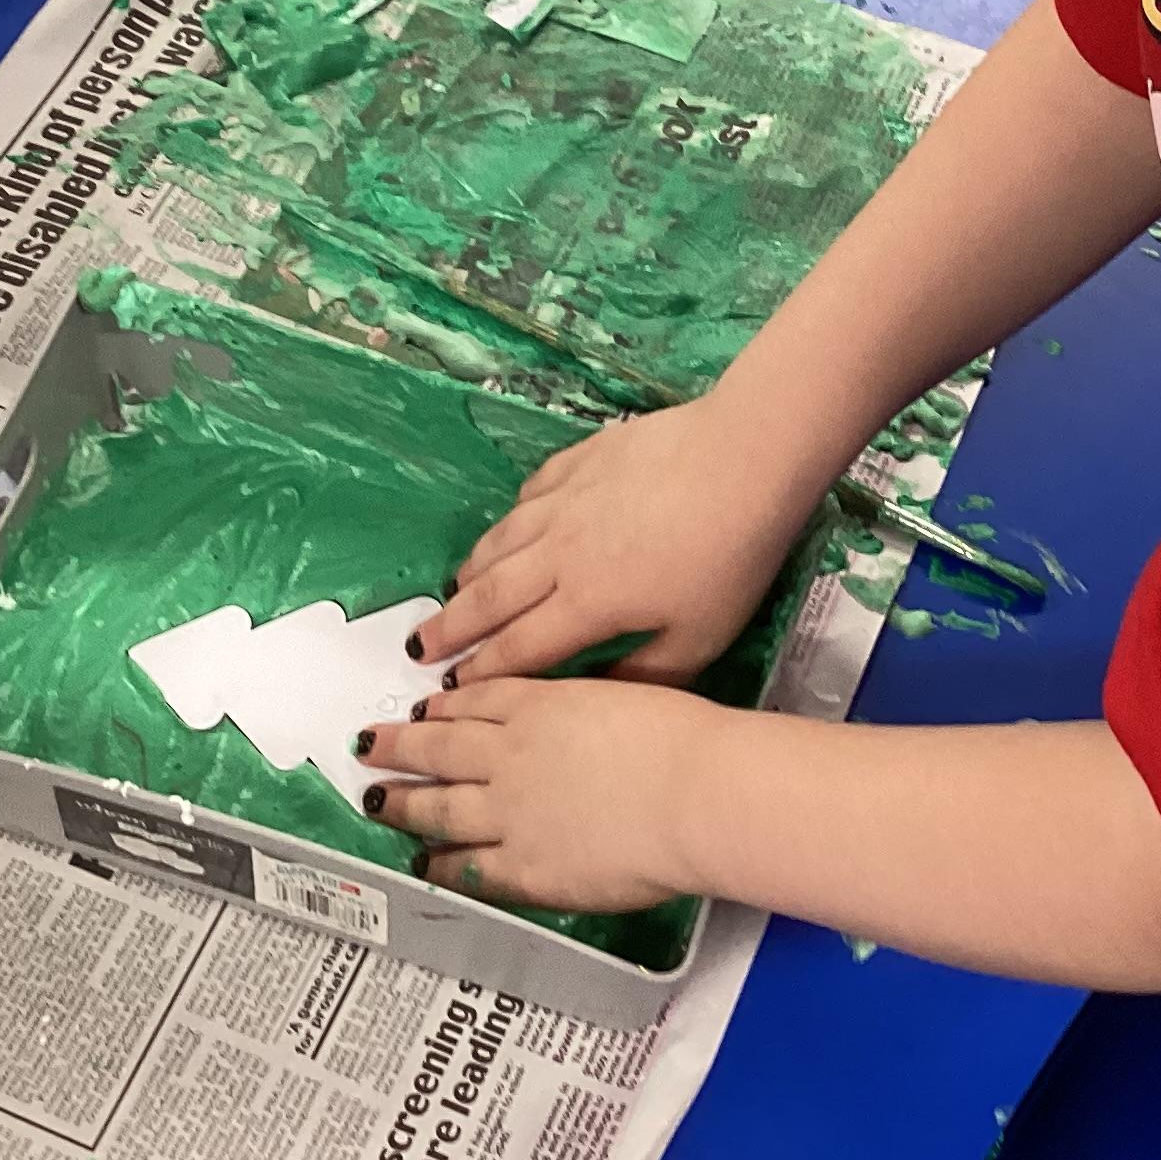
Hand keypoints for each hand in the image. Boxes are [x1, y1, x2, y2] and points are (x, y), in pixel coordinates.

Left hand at [364, 677, 716, 912]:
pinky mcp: (523, 868)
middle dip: (401, 747)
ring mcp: (510, 812)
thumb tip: (566, 715)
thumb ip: (580, 706)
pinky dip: (441, 863)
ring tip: (375, 801)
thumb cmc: (677, 737)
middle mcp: (512, 754)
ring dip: (404, 802)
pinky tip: (425, 863)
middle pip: (441, 747)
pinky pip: (469, 866)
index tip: (421, 707)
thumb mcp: (620, 694)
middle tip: (368, 746)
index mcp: (539, 705)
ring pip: (441, 804)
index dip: (442, 704)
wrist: (691, 794)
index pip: (475, 701)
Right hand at [416, 395, 820, 684]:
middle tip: (416, 647)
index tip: (448, 691)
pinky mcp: (582, 459)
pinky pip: (531, 493)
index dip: (481, 673)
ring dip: (472, 570)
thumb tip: (597, 702)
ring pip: (503, 540)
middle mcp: (560, 552)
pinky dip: (512, 517)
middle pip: (492, 595)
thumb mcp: (698, 636)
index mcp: (586, 602)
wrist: (745, 456)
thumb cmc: (729, 556)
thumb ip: (643, 675)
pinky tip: (511, 524)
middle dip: (451, 627)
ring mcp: (567, 499)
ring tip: (452, 588)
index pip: (519, 647)